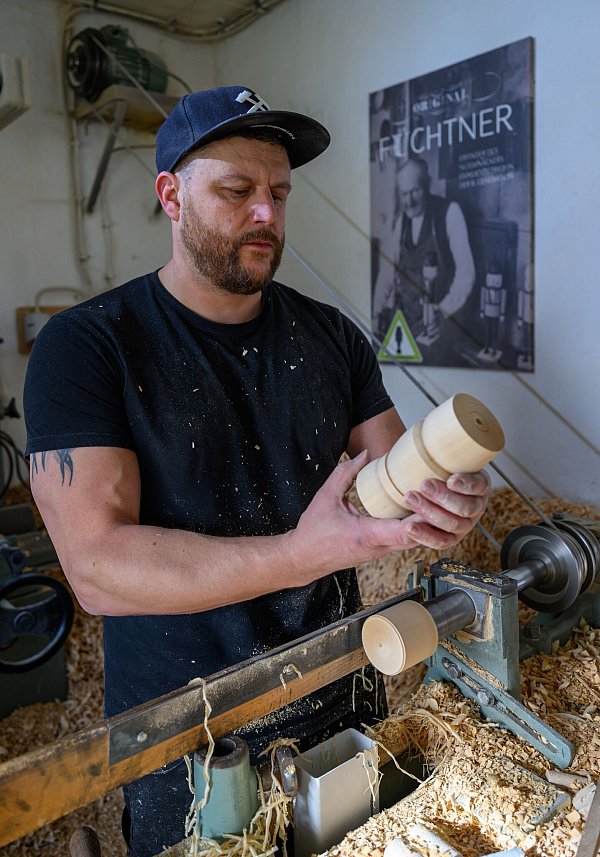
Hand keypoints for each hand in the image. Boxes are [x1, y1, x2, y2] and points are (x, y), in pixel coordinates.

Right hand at [290, 454, 489, 581]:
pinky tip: (423, 512)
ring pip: (414, 541)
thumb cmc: (314, 530)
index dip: (421, 519)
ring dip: (428, 525)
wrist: (304, 557)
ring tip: (441, 502)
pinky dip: (417, 529)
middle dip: (434, 520)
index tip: (432, 502)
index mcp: (367, 535)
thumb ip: (346, 473)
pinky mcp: (380, 551)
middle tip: (447, 497)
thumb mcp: (327, 496)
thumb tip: (365, 454)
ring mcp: (381, 551)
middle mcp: (379, 547)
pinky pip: (405, 541)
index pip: (403, 531)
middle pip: (417, 537)